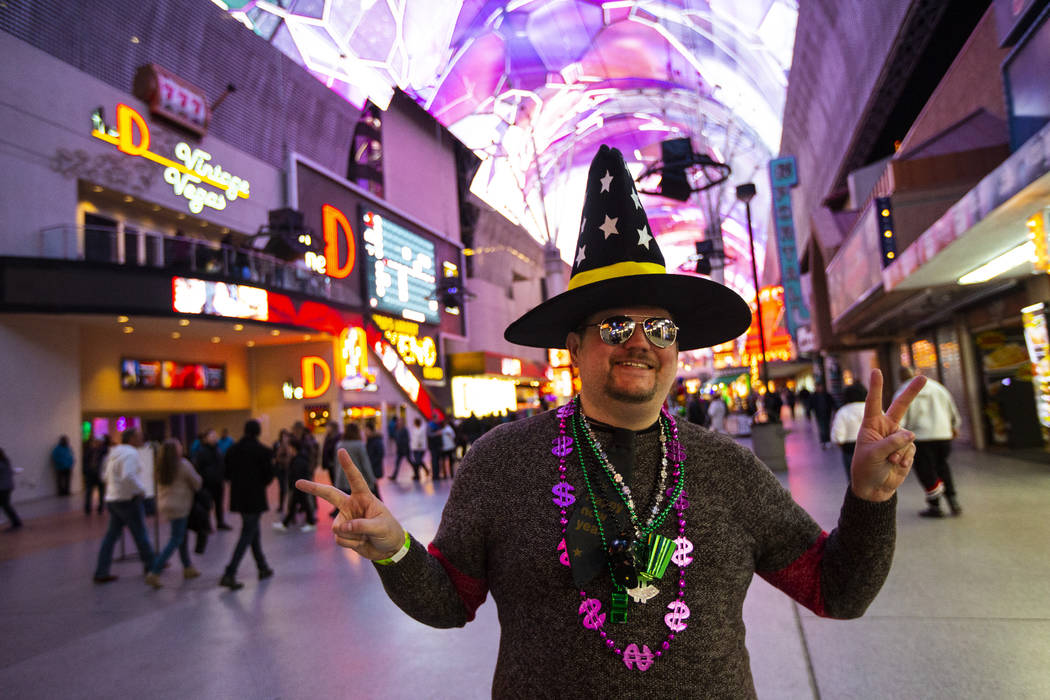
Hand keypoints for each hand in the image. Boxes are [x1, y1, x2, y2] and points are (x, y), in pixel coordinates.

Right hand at [296, 448, 404, 559]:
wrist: (389, 549)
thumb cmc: (389, 532)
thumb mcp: (380, 527)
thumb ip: (361, 526)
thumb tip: (340, 528)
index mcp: (364, 497)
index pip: (356, 479)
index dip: (348, 465)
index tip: (341, 450)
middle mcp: (352, 505)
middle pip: (330, 494)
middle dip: (313, 488)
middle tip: (298, 482)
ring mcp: (346, 519)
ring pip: (338, 527)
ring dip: (352, 536)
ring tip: (366, 537)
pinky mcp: (343, 533)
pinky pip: (340, 539)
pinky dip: (351, 544)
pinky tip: (362, 542)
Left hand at [850, 369, 926, 501]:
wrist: (874, 488)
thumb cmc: (866, 468)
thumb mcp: (874, 454)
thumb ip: (892, 442)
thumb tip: (911, 434)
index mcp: (871, 424)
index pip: (873, 402)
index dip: (876, 387)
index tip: (876, 370)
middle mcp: (885, 428)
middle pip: (901, 406)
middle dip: (912, 392)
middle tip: (923, 377)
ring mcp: (898, 438)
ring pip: (908, 438)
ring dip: (900, 452)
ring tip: (889, 461)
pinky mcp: (907, 449)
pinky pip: (911, 450)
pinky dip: (905, 459)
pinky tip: (896, 466)